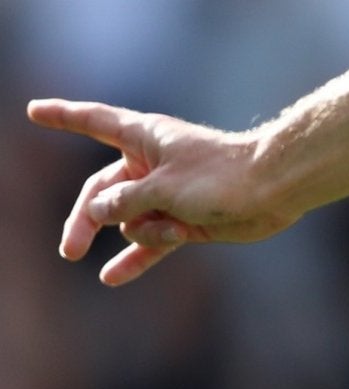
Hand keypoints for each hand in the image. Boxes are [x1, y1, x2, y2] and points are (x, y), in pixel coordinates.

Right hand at [28, 99, 295, 285]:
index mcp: (145, 137)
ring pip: (129, 222)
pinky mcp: (184, 220)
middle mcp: (151, 164)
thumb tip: (97, 213)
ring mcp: (166, 194)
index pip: (94, 122)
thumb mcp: (162, 187)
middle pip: (101, 193)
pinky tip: (110, 278)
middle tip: (69, 250)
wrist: (275, 190)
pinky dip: (136, 259)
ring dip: (147, 233)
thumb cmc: (221, 176)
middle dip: (85, 221)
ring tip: (177, 229)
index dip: (63, 117)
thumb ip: (123, 202)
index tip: (33, 110)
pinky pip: (151, 243)